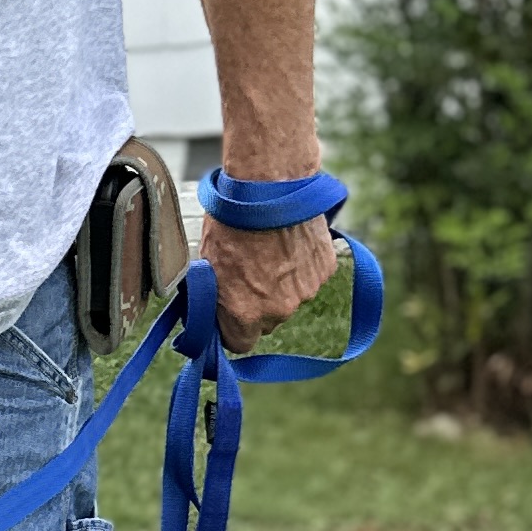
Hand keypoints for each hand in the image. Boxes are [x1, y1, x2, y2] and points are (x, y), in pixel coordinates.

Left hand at [200, 211, 339, 357]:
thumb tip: (207, 308)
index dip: (232, 330)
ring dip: (282, 283)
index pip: (240, 344)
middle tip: (249, 273)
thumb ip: (213, 294)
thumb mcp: (207, 261)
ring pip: (291, 298)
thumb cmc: (232, 219)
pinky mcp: (324, 269)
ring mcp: (306, 290)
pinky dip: (302, 266)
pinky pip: (311, 277)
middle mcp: (279, 309)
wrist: (269, 186)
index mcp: (245, 312)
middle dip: (258, 305)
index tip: (228, 316)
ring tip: (269, 250)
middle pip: (267, 322)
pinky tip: (288, 241)